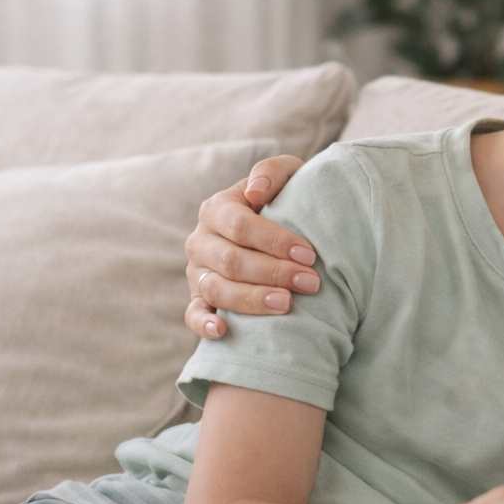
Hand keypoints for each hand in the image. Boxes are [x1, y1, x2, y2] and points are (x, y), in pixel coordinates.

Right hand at [184, 154, 313, 338]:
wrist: (278, 224)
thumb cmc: (285, 199)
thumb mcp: (286, 175)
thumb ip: (272, 172)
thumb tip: (256, 192)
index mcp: (217, 208)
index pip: (241, 226)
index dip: (275, 242)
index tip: (309, 255)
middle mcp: (201, 240)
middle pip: (231, 261)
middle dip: (273, 273)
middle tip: (310, 283)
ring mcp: (197, 271)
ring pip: (216, 289)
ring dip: (252, 299)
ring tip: (287, 304)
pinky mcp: (198, 298)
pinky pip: (193, 314)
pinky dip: (203, 324)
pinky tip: (223, 331)